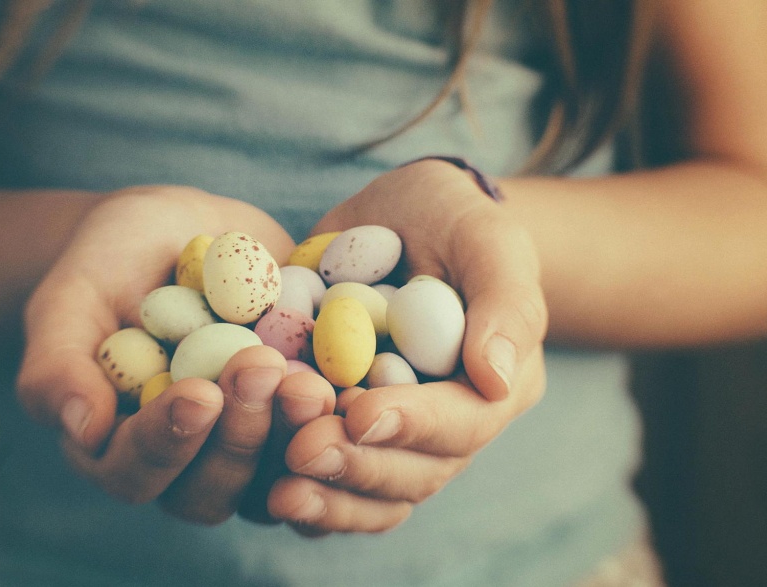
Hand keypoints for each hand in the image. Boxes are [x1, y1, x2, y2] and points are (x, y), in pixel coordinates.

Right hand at [16, 186, 324, 522]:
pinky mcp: (291, 419)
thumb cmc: (107, 262)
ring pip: (273, 476)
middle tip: (262, 370)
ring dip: (294, 435)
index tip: (199, 392)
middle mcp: (184, 461)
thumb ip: (57, 361)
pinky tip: (359, 380)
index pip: (135, 472)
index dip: (167, 442)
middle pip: (211, 487)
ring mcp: (244, 446)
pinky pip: (321, 438)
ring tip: (313, 380)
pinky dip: (340, 418)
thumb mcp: (70, 295)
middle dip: (240, 435)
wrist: (174, 233)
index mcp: (118, 446)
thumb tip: (80, 429)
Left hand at [265, 160, 547, 533]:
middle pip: (416, 474)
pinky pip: (332, 487)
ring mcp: (398, 440)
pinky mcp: (350, 436)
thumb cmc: (450, 220)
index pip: (463, 422)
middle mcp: (451, 427)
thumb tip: (495, 378)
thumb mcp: (485, 237)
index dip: (413, 424)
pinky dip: (304, 497)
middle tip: (302, 451)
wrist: (400, 222)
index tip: (360, 411)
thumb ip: (503, 300)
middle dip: (359, 466)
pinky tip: (262, 490)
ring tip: (278, 491)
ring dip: (328, 499)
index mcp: (495, 386)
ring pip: (374, 496)